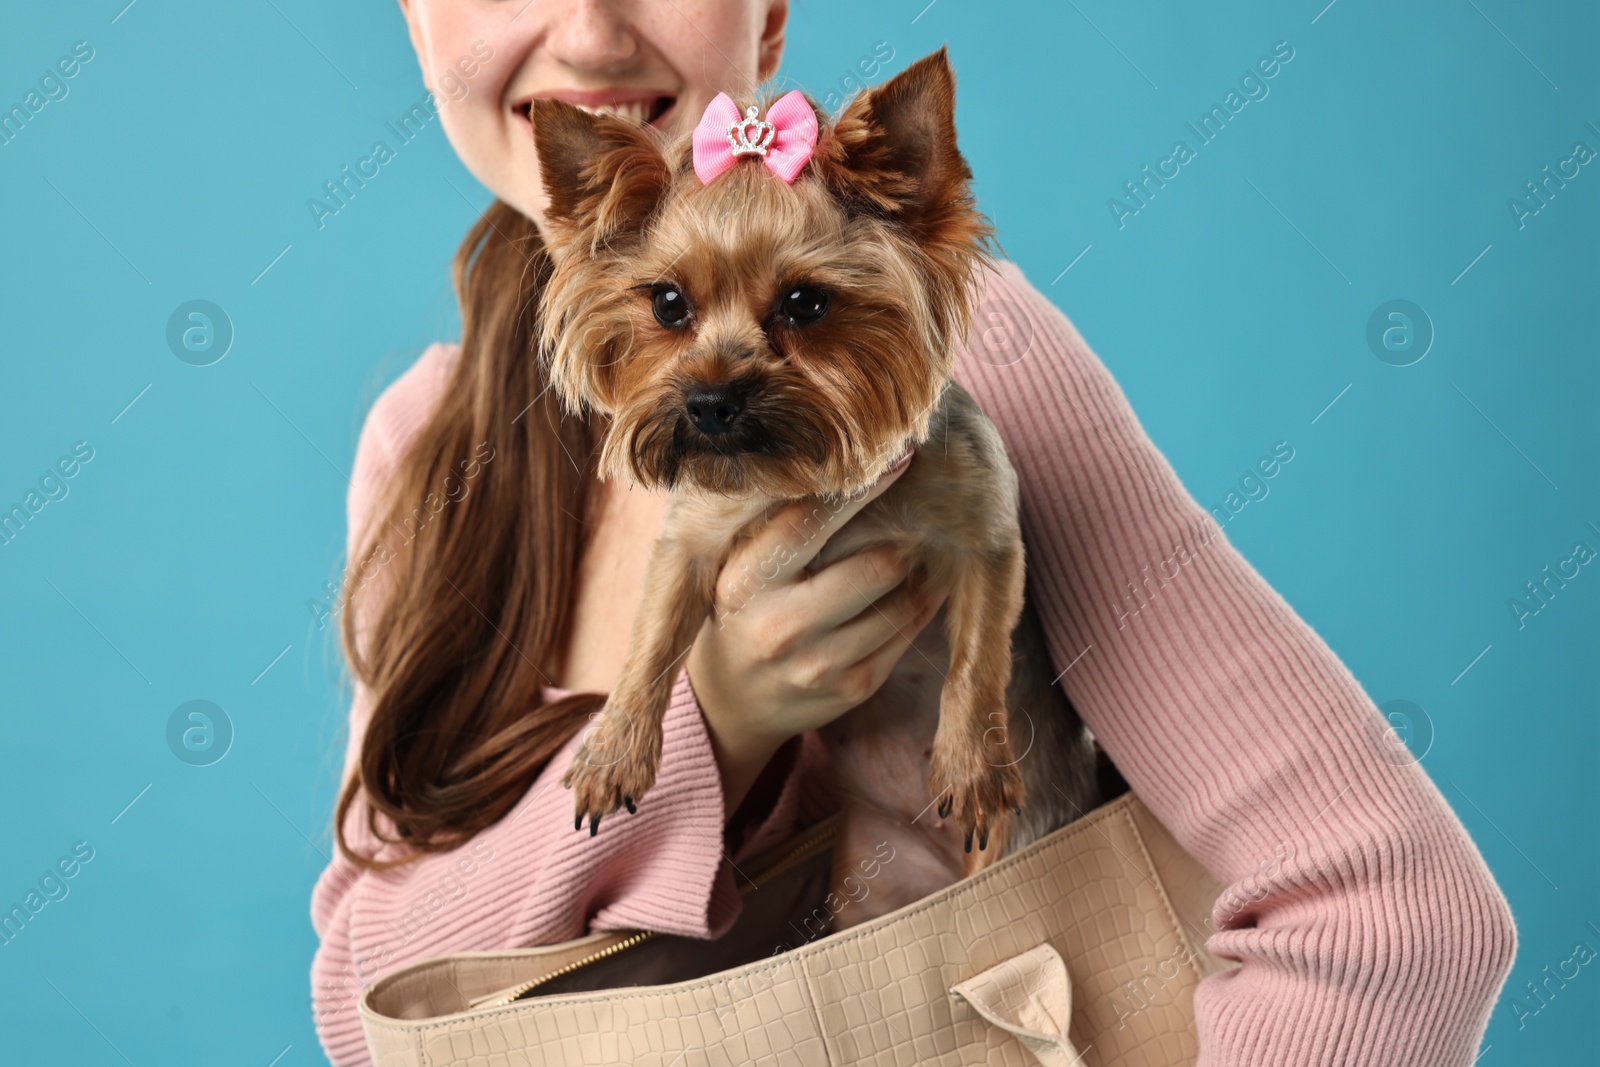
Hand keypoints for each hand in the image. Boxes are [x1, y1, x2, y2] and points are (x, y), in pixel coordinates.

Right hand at [687, 455, 949, 816]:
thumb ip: (779, 526)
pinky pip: (906, 634)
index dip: (861, 489)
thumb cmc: (740, 612)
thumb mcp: (739, 567)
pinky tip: (914, 590)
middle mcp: (780, 627)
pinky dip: (918, 606)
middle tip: (915, 514)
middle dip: (903, 536)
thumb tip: (848, 466)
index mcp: (745, 583)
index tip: (899, 457)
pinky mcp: (851, 689)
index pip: (807, 523)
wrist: (726, 704)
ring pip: (901, 602)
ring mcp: (819, 665)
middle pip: (875, 566)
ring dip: (919, 573)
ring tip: (918, 550)